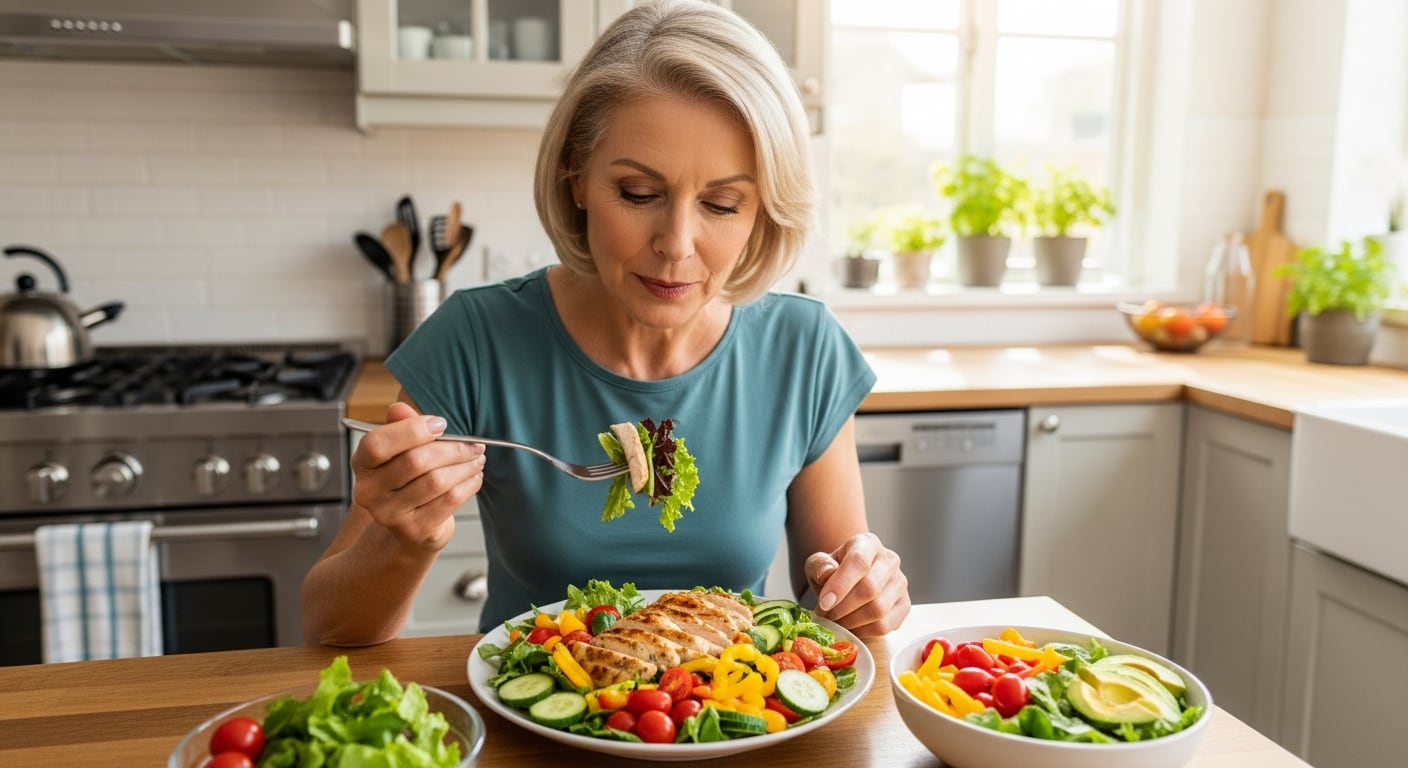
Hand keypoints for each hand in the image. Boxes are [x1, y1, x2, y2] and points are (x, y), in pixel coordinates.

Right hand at [349, 402, 484, 550]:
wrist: (408, 526)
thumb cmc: (408, 480)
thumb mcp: (402, 451)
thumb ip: (402, 427)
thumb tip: (399, 408)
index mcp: (362, 464)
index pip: (378, 443)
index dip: (412, 430)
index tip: (441, 424)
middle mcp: (368, 491)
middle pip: (415, 461)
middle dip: (452, 449)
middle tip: (474, 444)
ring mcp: (388, 514)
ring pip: (436, 481)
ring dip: (464, 466)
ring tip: (477, 459)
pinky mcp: (413, 530)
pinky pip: (448, 501)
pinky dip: (468, 485)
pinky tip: (474, 477)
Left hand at [804, 532, 910, 635]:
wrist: (851, 579)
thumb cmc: (834, 570)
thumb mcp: (819, 563)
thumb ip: (819, 565)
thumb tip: (826, 574)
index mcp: (868, 544)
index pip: (859, 562)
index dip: (840, 585)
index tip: (824, 603)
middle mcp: (890, 560)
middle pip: (869, 588)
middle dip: (842, 608)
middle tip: (825, 616)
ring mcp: (900, 583)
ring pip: (878, 609)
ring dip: (851, 622)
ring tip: (836, 621)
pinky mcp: (904, 605)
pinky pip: (886, 625)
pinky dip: (864, 631)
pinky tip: (851, 627)